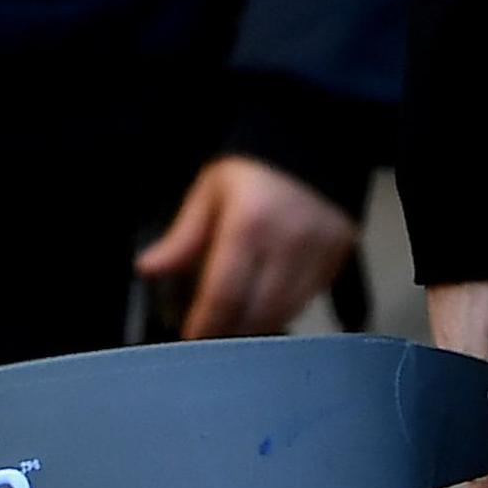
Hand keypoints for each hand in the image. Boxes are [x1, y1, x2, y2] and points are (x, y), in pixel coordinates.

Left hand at [134, 155, 358, 337]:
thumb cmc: (249, 170)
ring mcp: (320, 257)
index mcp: (248, 226)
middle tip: (209, 340)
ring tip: (233, 330)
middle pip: (259, 311)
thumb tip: (147, 268)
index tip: (190, 339)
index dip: (207, 323)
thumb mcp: (209, 193)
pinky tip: (263, 312)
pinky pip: (309, 302)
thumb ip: (183, 237)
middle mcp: (288, 247)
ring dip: (258, 328)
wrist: (310, 148)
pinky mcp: (339, 263)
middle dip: (231, 332)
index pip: (225, 292)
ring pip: (287, 312)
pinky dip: (284, 312)